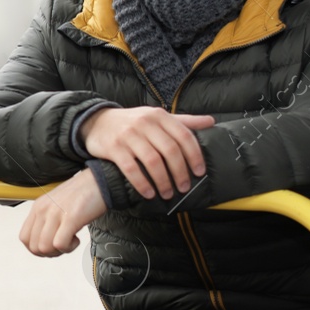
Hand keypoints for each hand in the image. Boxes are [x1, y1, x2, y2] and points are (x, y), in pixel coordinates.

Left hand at [19, 168, 106, 257]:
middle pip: (34, 246)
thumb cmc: (81, 195)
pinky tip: (76, 239)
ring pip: (44, 247)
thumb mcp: (55, 205)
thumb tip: (43, 242)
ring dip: (59, 251)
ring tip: (71, 240)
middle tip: (63, 244)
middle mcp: (43, 210)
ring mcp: (55, 213)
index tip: (52, 246)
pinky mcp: (70, 218)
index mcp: (37, 207)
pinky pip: (60, 244)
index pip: (24, 238)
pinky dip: (68, 248)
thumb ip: (46, 220)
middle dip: (49, 253)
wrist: (99, 182)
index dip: (37, 249)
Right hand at [79, 106, 215, 199]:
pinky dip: (142, 184)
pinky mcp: (114, 147)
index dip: (195, 155)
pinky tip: (149, 194)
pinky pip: (131, 169)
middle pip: (170, 151)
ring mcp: (128, 135)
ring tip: (168, 194)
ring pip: (152, 161)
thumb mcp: (157, 118)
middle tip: (184, 188)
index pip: (183, 136)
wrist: (97, 121)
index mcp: (159, 116)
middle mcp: (145, 123)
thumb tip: (211, 122)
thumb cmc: (133, 122)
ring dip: (163, 181)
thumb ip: (183, 121)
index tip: (200, 172)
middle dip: (180, 172)